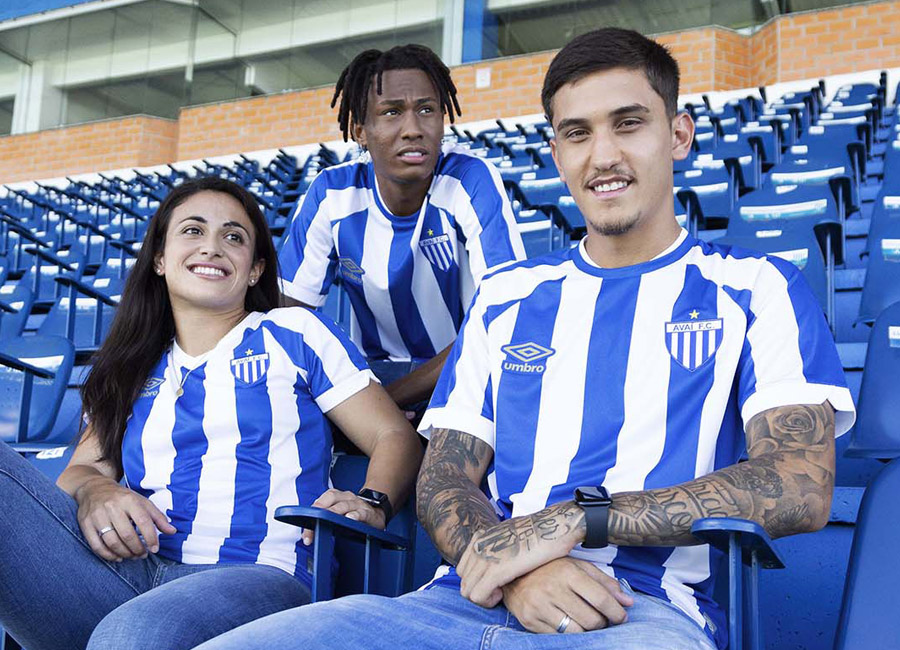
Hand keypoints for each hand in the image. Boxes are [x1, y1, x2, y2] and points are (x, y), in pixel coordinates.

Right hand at [75, 477, 175, 561]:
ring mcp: (97, 516)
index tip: (155, 549)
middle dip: (137, 549)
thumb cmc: (122, 498)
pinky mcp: (86, 524)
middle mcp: (112, 507)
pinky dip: (108, 555)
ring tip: (132, 556)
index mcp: (129, 500)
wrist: (94, 489)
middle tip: (142, 554)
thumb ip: (157, 517)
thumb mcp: (142, 502)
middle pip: (127, 534)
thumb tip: (172, 531)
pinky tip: (118, 557)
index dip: (151, 537)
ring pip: (112, 542)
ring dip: (124, 553)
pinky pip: (97, 545)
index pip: (143, 521)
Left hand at [301, 489, 386, 545]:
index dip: (310, 516)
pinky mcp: (368, 512)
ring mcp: (357, 504)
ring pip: (344, 505)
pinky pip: (361, 512)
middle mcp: (345, 497)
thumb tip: (306, 533)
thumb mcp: (337, 513)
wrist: (376, 510)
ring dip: (335, 513)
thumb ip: (323, 518)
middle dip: (319, 514)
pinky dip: (355, 515)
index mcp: (335, 496)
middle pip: (329, 501)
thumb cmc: (353, 512)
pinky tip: (350, 519)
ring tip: (328, 521)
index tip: (306, 534)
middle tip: (312, 531)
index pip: (319, 503)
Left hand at [457, 502, 584, 606]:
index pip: (463, 568)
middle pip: (463, 581)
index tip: (496, 581)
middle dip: (479, 590)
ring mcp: (484, 557)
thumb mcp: (512, 535)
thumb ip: (500, 546)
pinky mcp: (495, 570)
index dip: (477, 580)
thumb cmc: (541, 533)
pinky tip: (503, 594)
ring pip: (467, 591)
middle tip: (499, 591)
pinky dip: (488, 601)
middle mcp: (479, 546)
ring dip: (483, 598)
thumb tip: (500, 559)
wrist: (555, 526)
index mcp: (481, 537)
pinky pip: (477, 595)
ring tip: (502, 593)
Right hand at [502, 558, 632, 633]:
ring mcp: (539, 606)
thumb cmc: (551, 569)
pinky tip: (568, 623)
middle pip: (591, 619)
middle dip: (602, 623)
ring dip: (587, 631)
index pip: (600, 598)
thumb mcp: (578, 567)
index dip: (615, 612)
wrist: (513, 573)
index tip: (621, 617)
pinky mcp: (529, 620)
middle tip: (601, 619)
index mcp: (568, 572)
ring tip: (585, 622)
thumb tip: (628, 602)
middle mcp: (553, 589)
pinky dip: (568, 634)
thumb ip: (604, 583)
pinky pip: (558, 637)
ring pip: (576, 632)